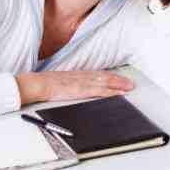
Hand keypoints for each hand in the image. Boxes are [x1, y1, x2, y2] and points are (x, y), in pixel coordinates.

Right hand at [16, 69, 134, 104]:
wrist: (38, 84)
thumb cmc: (45, 85)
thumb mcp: (60, 82)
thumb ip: (69, 84)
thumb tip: (74, 89)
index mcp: (78, 74)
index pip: (98, 74)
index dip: (111, 76)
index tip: (120, 78)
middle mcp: (83, 76)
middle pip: (105, 77)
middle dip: (119, 81)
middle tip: (131, 84)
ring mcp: (83, 83)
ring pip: (105, 83)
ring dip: (119, 86)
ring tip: (129, 88)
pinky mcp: (81, 90)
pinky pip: (99, 91)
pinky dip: (110, 92)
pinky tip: (118, 94)